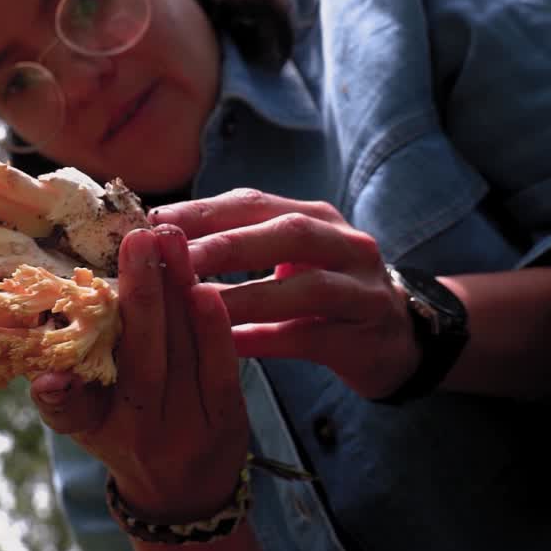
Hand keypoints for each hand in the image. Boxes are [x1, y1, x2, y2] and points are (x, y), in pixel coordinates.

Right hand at [30, 224, 248, 521]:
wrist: (184, 492)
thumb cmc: (124, 434)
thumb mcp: (84, 425)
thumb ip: (62, 399)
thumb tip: (45, 376)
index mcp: (97, 428)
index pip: (70, 409)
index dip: (57, 392)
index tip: (50, 357)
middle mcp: (142, 433)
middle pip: (140, 361)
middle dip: (140, 295)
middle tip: (136, 237)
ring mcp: (189, 429)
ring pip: (181, 355)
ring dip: (177, 292)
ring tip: (170, 240)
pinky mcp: (228, 422)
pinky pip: (220, 371)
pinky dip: (213, 330)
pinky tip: (204, 288)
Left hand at [150, 189, 418, 399]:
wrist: (399, 338)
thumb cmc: (323, 293)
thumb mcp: (288, 257)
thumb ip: (239, 242)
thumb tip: (158, 239)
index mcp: (314, 216)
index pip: (253, 203)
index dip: (202, 211)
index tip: (151, 223)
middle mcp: (344, 243)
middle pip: (285, 233)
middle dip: (225, 245)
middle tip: (172, 260)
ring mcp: (362, 289)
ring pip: (304, 288)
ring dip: (246, 296)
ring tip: (195, 307)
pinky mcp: (366, 335)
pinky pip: (310, 337)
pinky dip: (267, 339)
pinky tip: (228, 346)